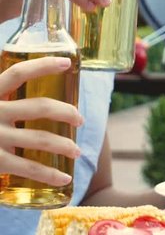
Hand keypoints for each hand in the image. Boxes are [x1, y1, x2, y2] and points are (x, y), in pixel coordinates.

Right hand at [0, 57, 82, 186]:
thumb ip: (3, 96)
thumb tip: (33, 86)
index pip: (17, 74)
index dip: (42, 65)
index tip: (66, 62)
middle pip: (40, 107)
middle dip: (67, 112)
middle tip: (80, 120)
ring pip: (41, 138)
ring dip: (65, 145)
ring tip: (77, 151)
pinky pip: (29, 167)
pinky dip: (50, 175)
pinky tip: (65, 179)